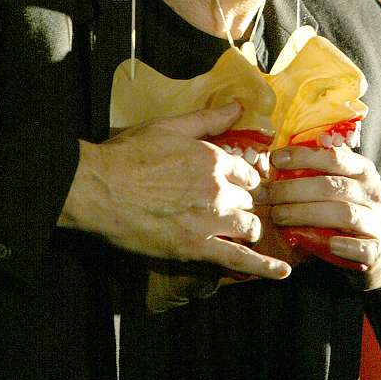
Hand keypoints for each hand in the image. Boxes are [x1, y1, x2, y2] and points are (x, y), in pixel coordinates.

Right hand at [59, 102, 290, 280]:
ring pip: (249, 226)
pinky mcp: (195, 248)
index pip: (247, 173)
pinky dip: (263, 269)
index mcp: (214, 159)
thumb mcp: (170, 127)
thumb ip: (208, 119)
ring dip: (248, 228)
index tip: (238, 185)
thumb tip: (238, 106)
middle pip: (248, 200)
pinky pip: (239, 260)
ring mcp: (209, 220)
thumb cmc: (129, 154)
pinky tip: (281, 273)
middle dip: (242, 203)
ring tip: (243, 231)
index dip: (243, 180)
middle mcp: (218, 189)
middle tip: (230, 208)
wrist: (99, 188)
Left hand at [268, 145, 380, 291]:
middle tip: (266, 195)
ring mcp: (376, 222)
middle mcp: (371, 193)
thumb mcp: (342, 185)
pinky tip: (330, 244)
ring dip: (307, 214)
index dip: (303, 156)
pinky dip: (346, 246)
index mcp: (361, 170)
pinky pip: (363, 248)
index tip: (275, 160)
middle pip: (332, 186)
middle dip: (294, 189)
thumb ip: (317, 173)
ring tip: (278, 217)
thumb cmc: (352, 209)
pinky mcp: (377, 250)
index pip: (332, 157)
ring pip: (344, 214)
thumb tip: (274, 160)